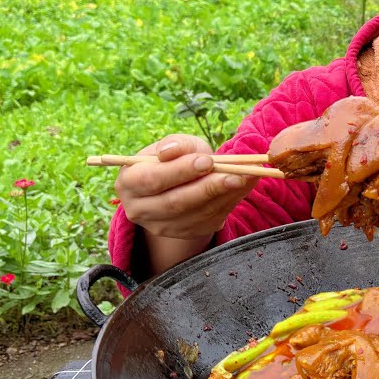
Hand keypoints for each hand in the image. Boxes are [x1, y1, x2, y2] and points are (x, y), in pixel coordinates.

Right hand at [115, 134, 260, 241]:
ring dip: (226, 195)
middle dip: (209, 187)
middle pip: (176, 202)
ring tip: (249, 176)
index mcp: (129, 182)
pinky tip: (246, 187)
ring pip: (196, 214)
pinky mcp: (184, 233)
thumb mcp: (175, 145)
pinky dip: (231, 203)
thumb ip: (176, 145)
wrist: (177, 183)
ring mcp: (161, 227)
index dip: (180, 171)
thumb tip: (171, 151)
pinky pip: (210, 221)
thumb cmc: (175, 158)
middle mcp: (139, 209)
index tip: (207, 161)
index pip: (153, 180)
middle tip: (237, 174)